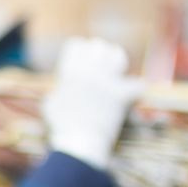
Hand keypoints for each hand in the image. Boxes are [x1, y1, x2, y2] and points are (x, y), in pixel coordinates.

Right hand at [41, 37, 142, 169]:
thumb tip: (59, 90)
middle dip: (100, 53)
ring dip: (118, 61)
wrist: (79, 141)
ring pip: (118, 56)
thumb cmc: (60, 126)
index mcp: (70, 71)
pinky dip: (136, 88)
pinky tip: (134, 91)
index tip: (83, 58)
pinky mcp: (121, 95)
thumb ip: (56, 91)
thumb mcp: (49, 104)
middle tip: (102, 63)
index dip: (81, 50)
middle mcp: (89, 71)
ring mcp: (106, 81)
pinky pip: (137, 84)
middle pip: (98, 46)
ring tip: (118, 70)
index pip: (77, 44)